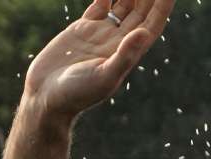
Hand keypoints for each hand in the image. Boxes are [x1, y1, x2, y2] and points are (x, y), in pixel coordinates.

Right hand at [23, 0, 173, 121]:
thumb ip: (125, 55)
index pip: (152, 23)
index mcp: (128, 52)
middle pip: (141, 11)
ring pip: (122, 4)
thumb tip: (145, 33)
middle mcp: (118, 41)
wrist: (47, 97)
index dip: (163, 6)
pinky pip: (99, 5)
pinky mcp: (82, 29)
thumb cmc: (77, 94)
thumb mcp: (104, 76)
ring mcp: (101, 34)